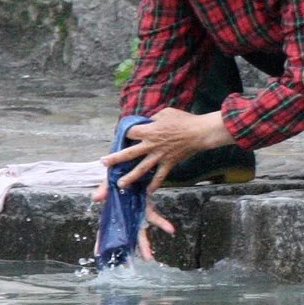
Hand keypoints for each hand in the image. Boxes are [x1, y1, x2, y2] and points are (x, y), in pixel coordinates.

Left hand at [105, 108, 231, 192]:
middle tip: (104, 163)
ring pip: (141, 169)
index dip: (124, 132)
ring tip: (120, 184)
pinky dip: (155, 184)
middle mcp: (151, 145)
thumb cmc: (184, 120)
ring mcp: (159, 156)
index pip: (130, 132)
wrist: (200, 132)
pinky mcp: (169, 163)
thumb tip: (147, 122)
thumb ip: (153, 118)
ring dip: (130, 177)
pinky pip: (160, 176)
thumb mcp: (165, 113)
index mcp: (149, 131)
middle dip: (115, 159)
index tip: (124, 133)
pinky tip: (149, 191)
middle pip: (129, 153)